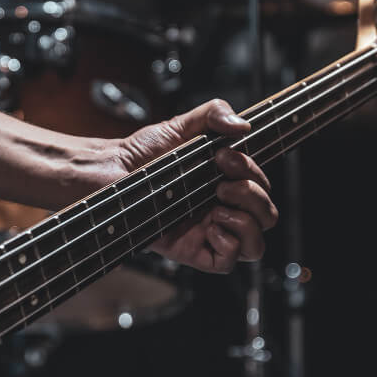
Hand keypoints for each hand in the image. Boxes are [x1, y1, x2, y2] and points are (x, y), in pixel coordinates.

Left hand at [114, 99, 277, 272]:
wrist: (109, 174)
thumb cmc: (140, 154)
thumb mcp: (180, 125)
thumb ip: (214, 114)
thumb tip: (242, 126)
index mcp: (224, 183)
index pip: (262, 188)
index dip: (254, 172)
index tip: (224, 155)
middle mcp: (220, 209)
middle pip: (267, 216)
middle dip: (253, 194)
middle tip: (220, 181)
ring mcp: (207, 232)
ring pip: (255, 245)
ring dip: (247, 221)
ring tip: (217, 205)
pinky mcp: (191, 251)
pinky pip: (227, 261)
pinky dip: (228, 244)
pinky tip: (210, 225)